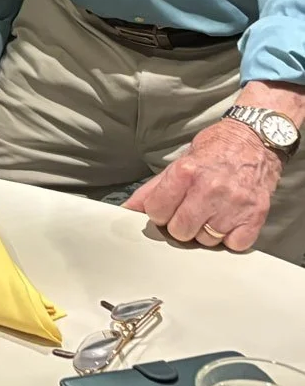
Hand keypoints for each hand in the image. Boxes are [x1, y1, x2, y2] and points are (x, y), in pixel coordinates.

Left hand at [124, 119, 282, 251]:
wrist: (255, 141)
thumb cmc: (215, 150)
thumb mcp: (180, 161)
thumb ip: (155, 187)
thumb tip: (130, 208)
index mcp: (186, 172)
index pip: (156, 211)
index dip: (158, 212)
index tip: (165, 208)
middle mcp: (210, 189)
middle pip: (179, 230)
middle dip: (180, 224)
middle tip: (188, 211)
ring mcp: (234, 205)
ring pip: (206, 240)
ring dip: (205, 231)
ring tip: (211, 213)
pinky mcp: (255, 216)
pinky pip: (234, 244)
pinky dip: (230, 238)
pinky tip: (228, 221)